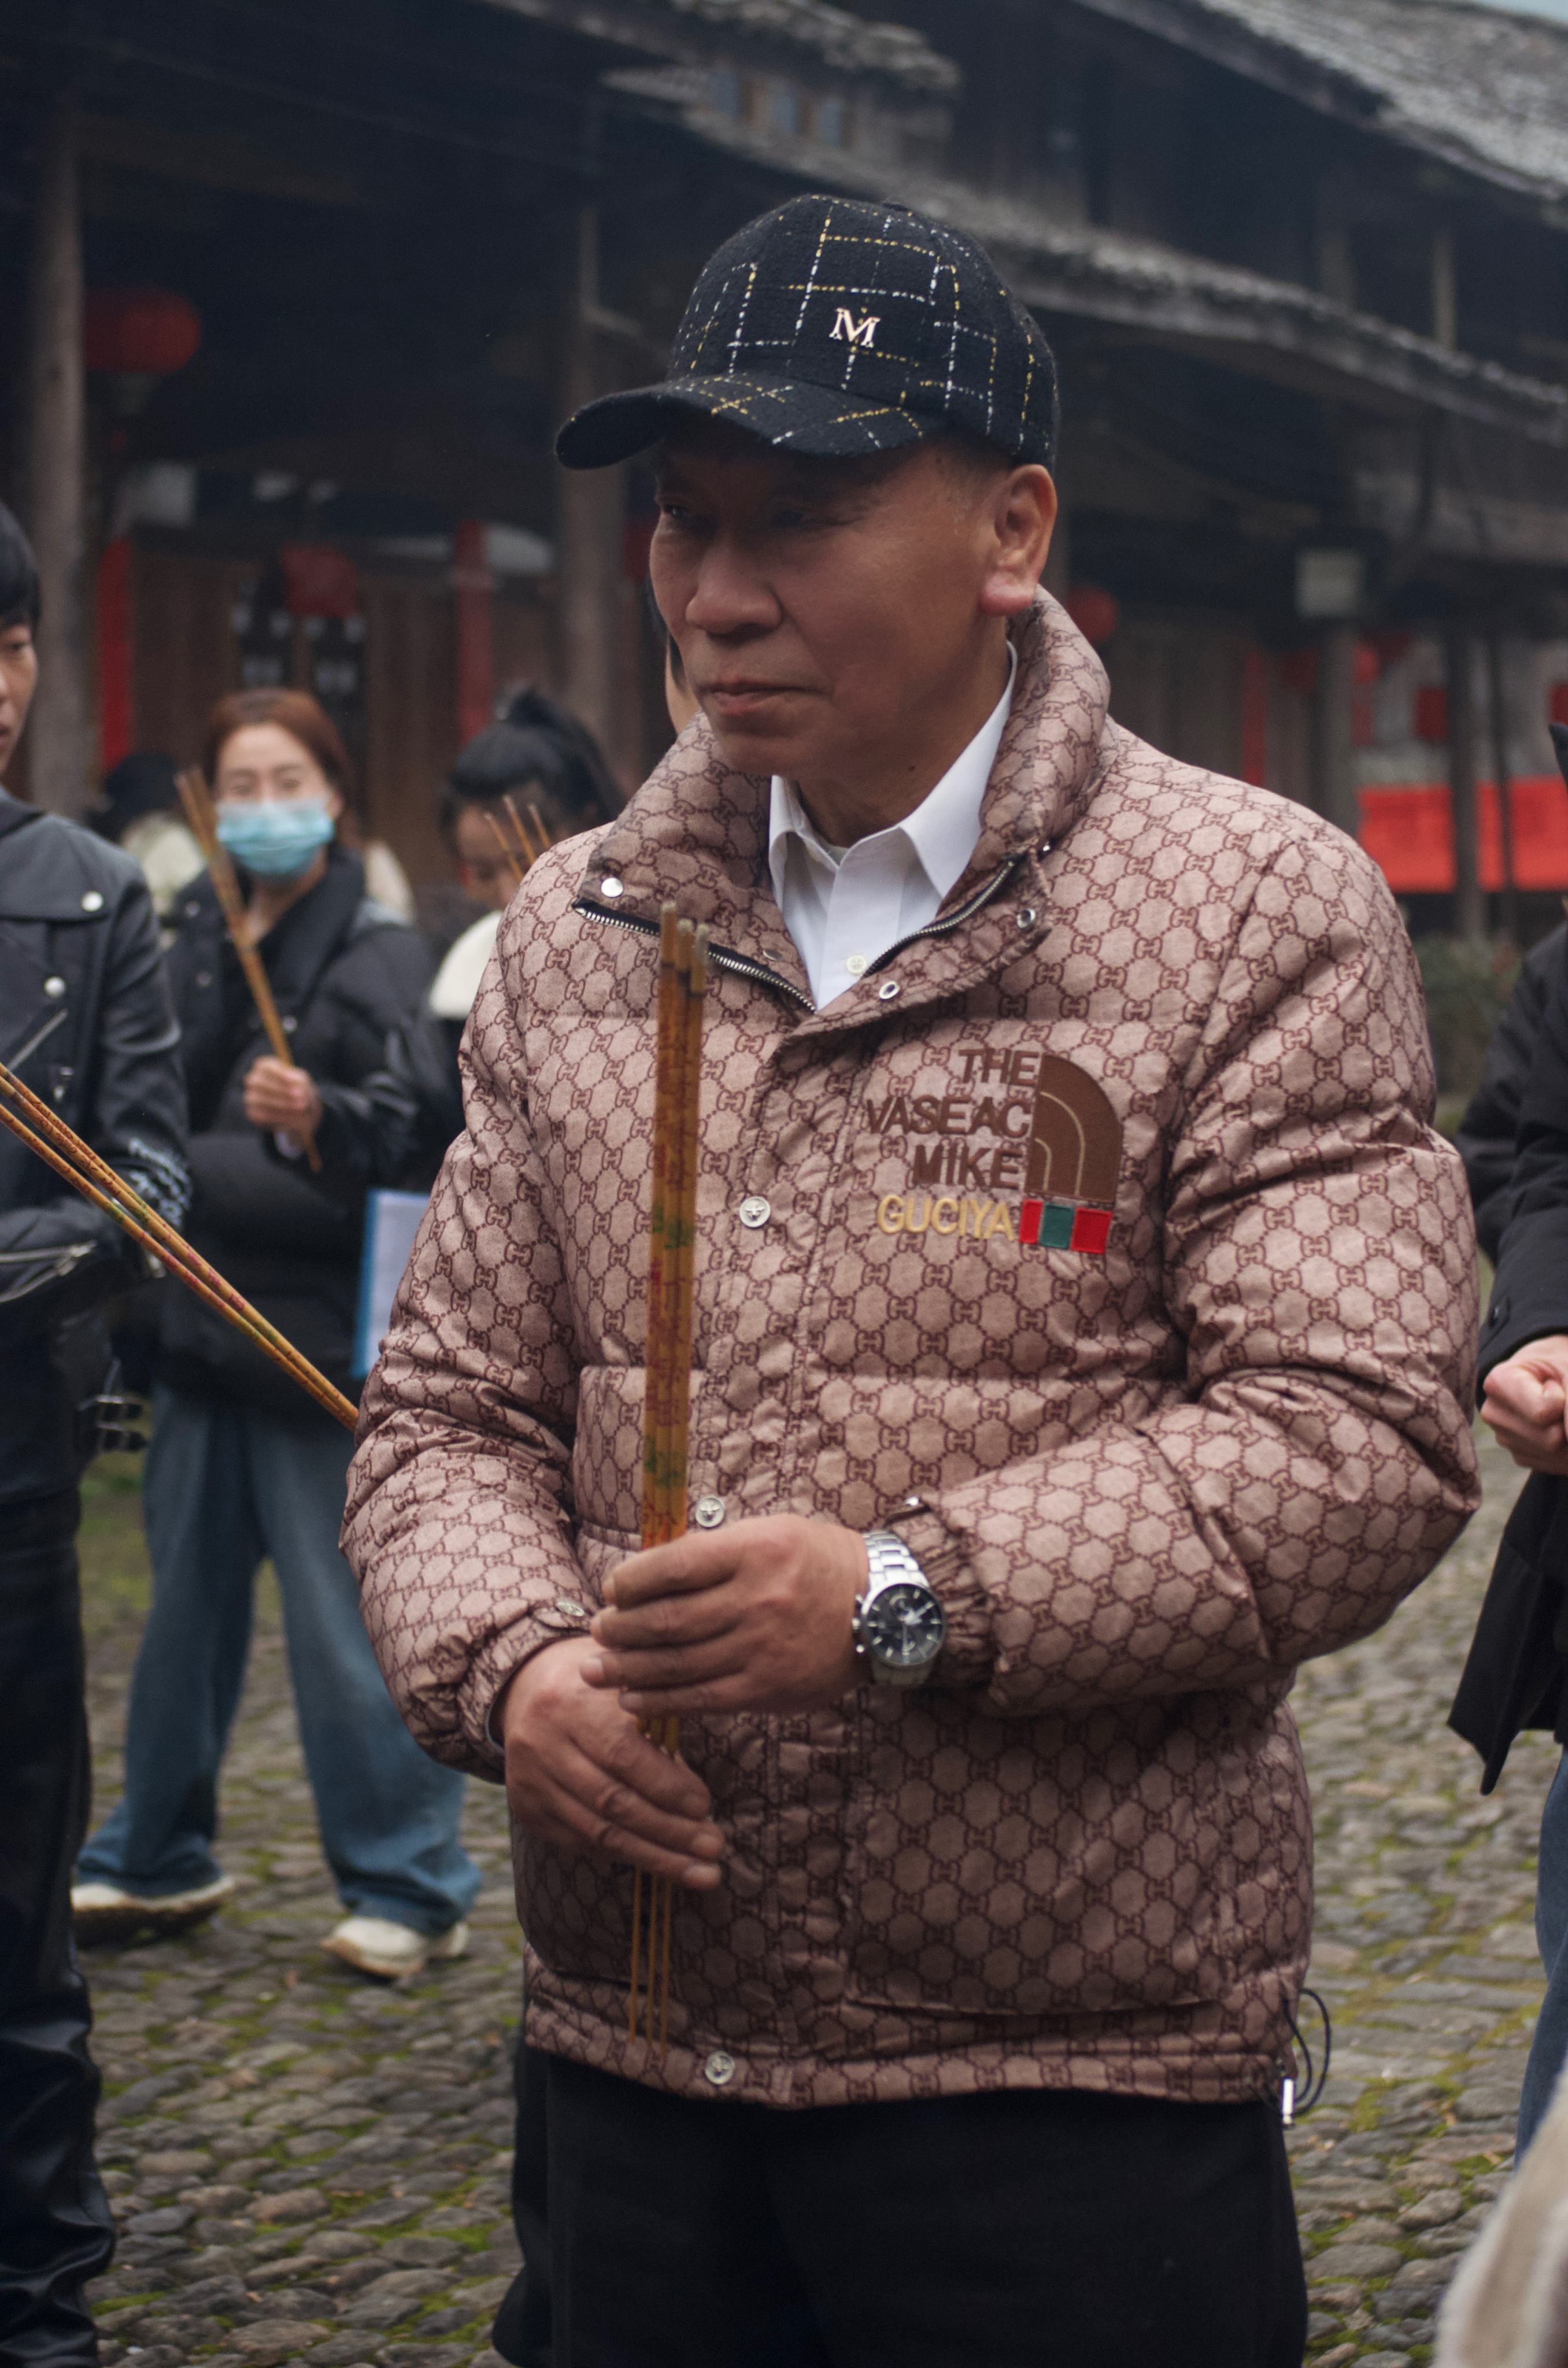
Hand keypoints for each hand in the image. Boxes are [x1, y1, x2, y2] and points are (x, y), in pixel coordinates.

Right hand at [243, 1056, 322, 1139]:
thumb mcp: (302, 1081)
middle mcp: (253, 1080)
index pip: (266, 1067)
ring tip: (300, 1109)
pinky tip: (293, 1117)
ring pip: (263, 1101)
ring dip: (283, 1105)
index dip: (279, 1074)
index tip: (293, 1082)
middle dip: (282, 1092)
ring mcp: (250, 1097)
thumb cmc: (298, 1089)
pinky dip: (280, 1117)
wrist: (296, 1109)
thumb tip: (296, 1085)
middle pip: (262, 1084)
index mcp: (264, 1067)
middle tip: (300, 1099)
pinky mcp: (253, 1113)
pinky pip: (264, 1115)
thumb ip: (299, 1081)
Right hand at [497, 1636, 724, 1888]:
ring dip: (655, 1856)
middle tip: (714, 1848)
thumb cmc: (600, 1685)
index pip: (621, 1754)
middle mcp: (541, 1743)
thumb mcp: (628, 1681)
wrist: (528, 1687)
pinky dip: (625, 1854)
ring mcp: (529, 1780)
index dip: (666, 1785)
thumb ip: (661, 1720)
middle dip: (669, 1831)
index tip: (705, 1805)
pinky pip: (581, 1842)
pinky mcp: (527, 1809)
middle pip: (611, 1801)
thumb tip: (698, 1794)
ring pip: (598, 1832)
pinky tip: (661, 1861)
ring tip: (701, 1871)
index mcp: (571, 1701)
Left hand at [584, 1515, 866, 1718]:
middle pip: (667, 1620)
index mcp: (754, 1550)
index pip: (672, 1567)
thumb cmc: (816, 1562)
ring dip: (628, 1669)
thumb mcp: (769, 1533)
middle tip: (597, 1632)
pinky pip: (702, 1698)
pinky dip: (661, 1700)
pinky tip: (633, 1699)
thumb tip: (646, 1575)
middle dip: (621, 1629)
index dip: (630, 1581)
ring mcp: (763, 1648)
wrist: (882, 1607)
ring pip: (678, 1664)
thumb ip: (713, 1551)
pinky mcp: (768, 1688)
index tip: (611, 1588)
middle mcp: (757, 1599)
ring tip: (597, 1670)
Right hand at [1483, 1334, 1567, 1473]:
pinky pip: (1553, 1463)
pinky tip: (1559, 1427)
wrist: (1549, 1371)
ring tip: (1561, 1413)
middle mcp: (1493, 1413)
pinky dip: (1566, 1450)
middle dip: (1567, 1423)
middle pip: (1551, 1439)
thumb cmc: (1559, 1364)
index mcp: (1499, 1382)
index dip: (1563, 1400)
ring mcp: (1504, 1437)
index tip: (1553, 1383)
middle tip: (1561, 1400)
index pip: (1543, 1413)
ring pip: (1555, 1454)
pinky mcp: (1518, 1455)